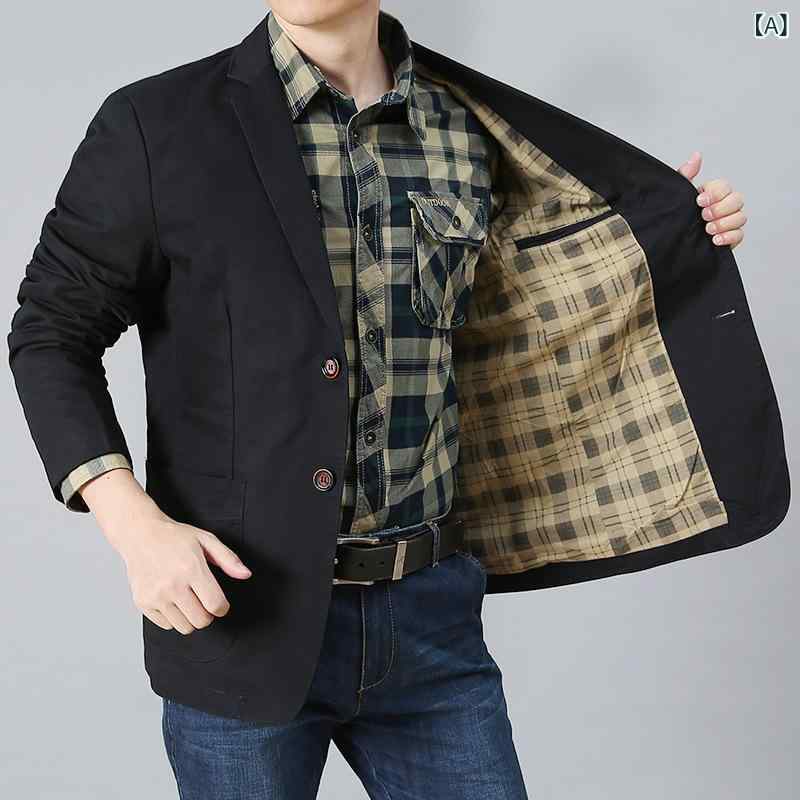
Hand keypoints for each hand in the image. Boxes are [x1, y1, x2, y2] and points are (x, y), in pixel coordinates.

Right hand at [79, 468, 251, 634]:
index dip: (223, 608)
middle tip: (204, 600)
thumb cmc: (175, 537)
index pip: (215, 605)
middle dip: (208, 614)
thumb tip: (246, 574)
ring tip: (188, 600)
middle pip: (201, 621)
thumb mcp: (206, 540)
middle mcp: (172, 585)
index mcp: (191, 569)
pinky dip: (173, 618)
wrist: (140, 534)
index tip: (220, 603)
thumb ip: (228, 559)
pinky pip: (166, 625)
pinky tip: (172, 600)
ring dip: (191, 618)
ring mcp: (155, 596)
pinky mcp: (142, 603)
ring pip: (184, 628)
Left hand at [677, 151, 746, 249]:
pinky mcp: (730, 238)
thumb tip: (696, 156)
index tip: (699, 201)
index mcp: (713, 193)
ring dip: (724, 223)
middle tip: (703, 216)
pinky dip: (728, 237)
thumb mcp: (677, 195)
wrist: (670, 242)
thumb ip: (686, 175)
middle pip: (738, 200)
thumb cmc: (676, 215)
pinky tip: (715, 240)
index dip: (715, 193)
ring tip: (707, 229)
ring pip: (741, 217)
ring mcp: (729, 222)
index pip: (724, 186)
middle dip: (720, 208)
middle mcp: (725, 206)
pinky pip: (740, 235)